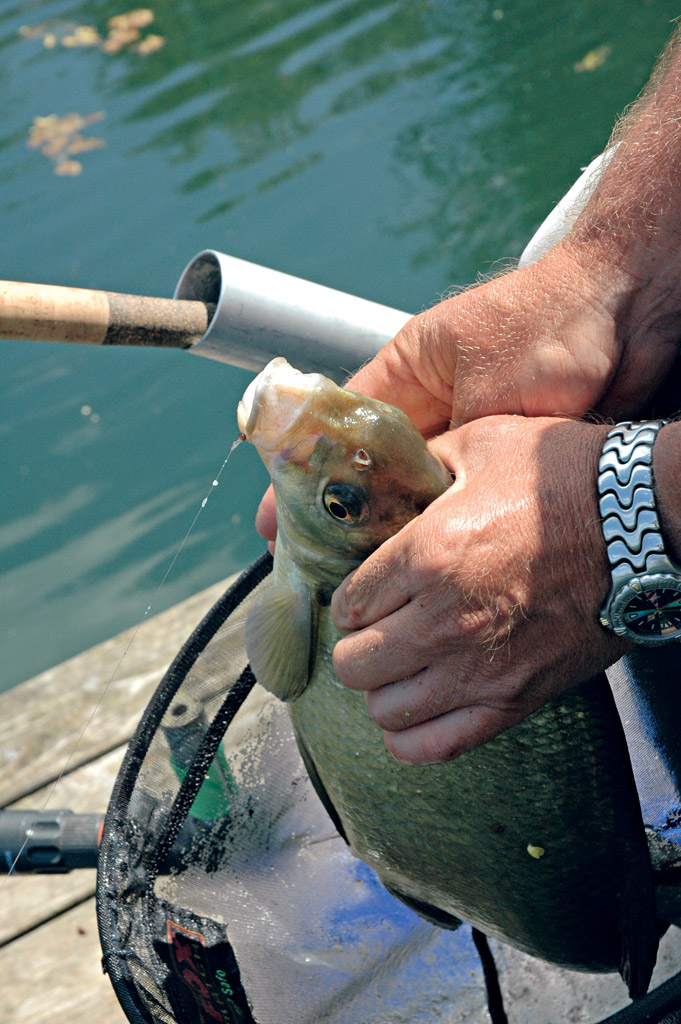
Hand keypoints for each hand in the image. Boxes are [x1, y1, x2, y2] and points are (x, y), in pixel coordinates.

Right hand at [254, 242, 672, 543]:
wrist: (627, 318)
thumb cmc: (545, 325)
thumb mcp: (468, 379)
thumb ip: (424, 433)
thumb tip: (383, 490)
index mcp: (404, 375)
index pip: (333, 431)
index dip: (301, 480)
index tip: (275, 524)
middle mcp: (426, 409)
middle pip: (366, 472)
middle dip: (339, 519)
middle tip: (312, 567)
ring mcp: (462, 437)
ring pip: (408, 495)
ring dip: (385, 532)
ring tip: (355, 578)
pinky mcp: (499, 461)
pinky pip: (453, 505)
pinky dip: (433, 533)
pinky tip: (416, 565)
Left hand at [330, 415, 629, 763]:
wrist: (643, 521)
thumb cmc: (564, 477)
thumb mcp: (479, 445)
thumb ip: (418, 466)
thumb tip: (386, 478)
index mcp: (427, 555)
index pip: (347, 605)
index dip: (348, 601)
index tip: (362, 595)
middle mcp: (445, 620)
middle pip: (354, 665)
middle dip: (357, 644)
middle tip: (378, 628)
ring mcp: (481, 668)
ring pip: (385, 710)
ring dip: (383, 689)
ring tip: (401, 666)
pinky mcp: (517, 698)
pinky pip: (437, 745)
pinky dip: (413, 736)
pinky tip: (419, 710)